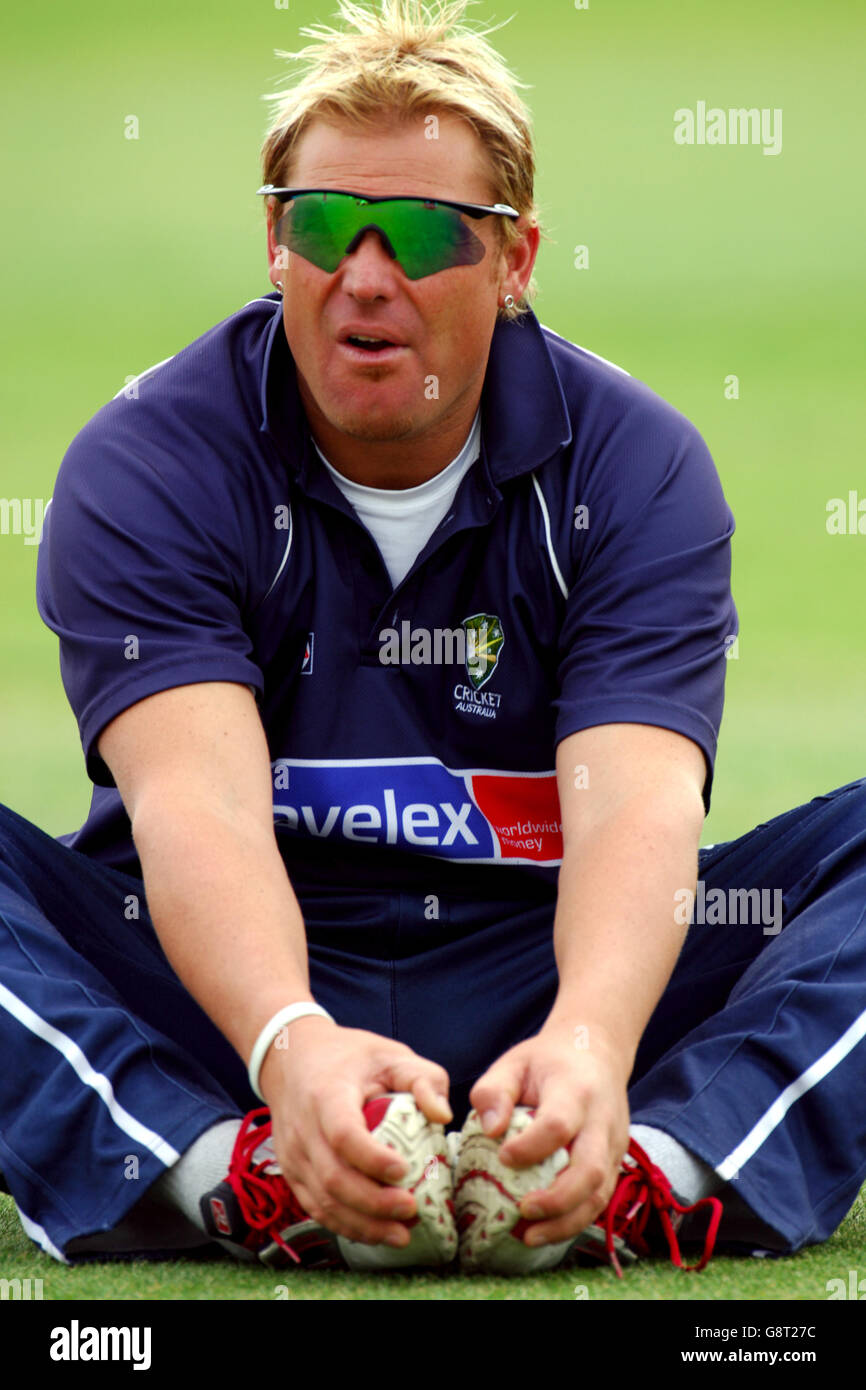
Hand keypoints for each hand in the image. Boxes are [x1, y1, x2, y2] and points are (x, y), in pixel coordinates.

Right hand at [259, 1017, 450, 1246]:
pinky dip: (346, 1226)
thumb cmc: (349, 1057)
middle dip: (373, 1203)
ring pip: (323, 1201)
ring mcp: (293, 1155)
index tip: (404, 1170)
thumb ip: (422, 1079)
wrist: (292, 1059)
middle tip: (411, 1210)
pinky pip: (316, 1208)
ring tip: (401, 1234)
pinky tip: (376, 1233)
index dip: (372, 1158)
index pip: (343, 1134)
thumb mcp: (389, 1054)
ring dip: (362, 1225)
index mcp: (326, 1094)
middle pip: (333, 1177)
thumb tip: (443, 1116)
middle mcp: (303, 1129)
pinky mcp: (292, 1173)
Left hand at [468, 1021, 630, 1246]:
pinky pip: (601, 1198)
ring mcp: (614, 1144)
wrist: (597, 1052)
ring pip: (600, 1194)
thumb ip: (493, 1092)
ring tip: (529, 1236)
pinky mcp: (616, 1161)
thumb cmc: (547, 1060)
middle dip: (557, 1201)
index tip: (503, 1157)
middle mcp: (602, 1120)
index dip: (530, 1147)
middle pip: (590, 1170)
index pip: (558, 1125)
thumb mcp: (514, 1063)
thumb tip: (490, 1131)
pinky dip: (574, 1219)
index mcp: (575, 1090)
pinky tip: (545, 1230)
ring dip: (566, 1222)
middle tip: (521, 1213)